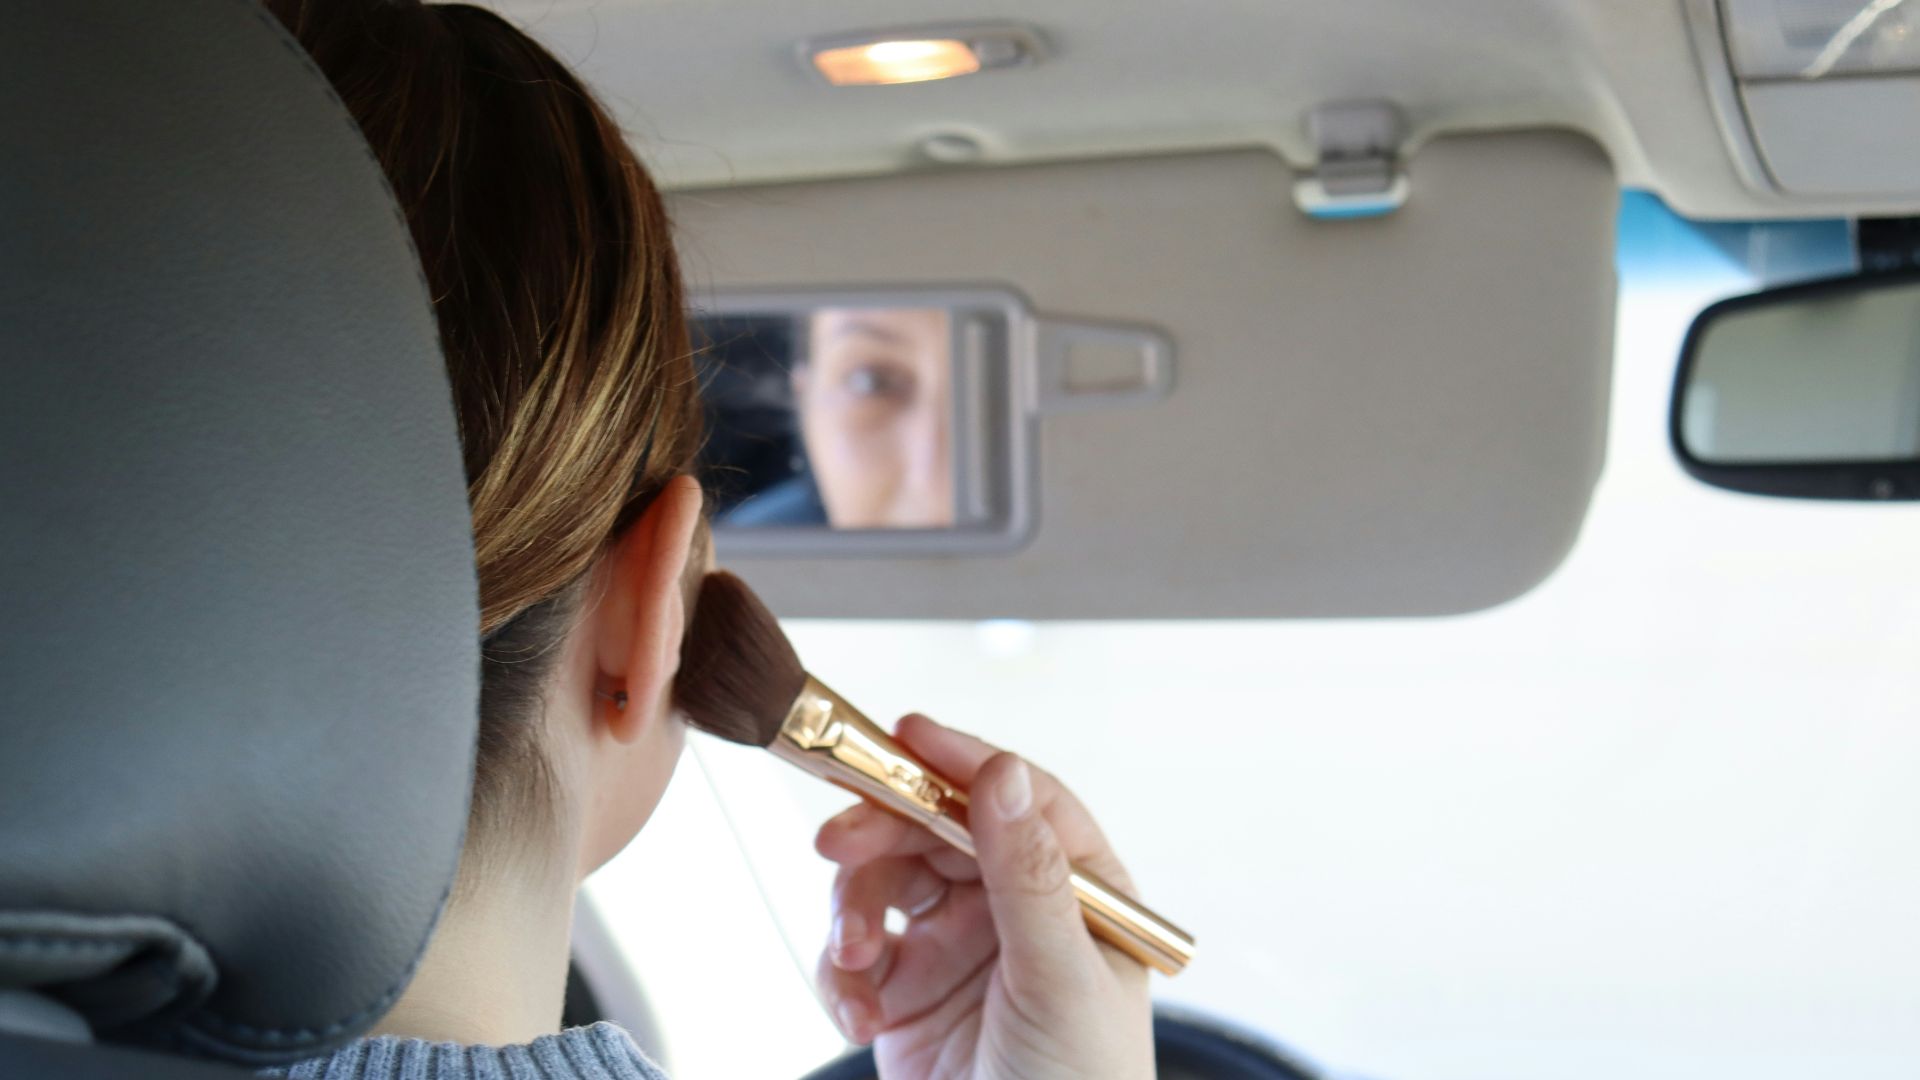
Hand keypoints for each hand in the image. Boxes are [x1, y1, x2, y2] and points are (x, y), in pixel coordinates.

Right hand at [812, 714, 1153, 1079]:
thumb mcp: (1059, 978)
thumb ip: (1027, 875)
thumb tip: (1002, 774)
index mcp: (1076, 892)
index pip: (1019, 798)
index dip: (961, 761)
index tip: (905, 735)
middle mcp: (1015, 909)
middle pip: (934, 828)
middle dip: (880, 832)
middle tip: (835, 842)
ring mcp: (956, 949)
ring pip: (882, 881)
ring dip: (852, 910)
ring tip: (855, 959)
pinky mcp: (906, 995)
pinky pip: (853, 951)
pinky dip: (840, 972)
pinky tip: (857, 1014)